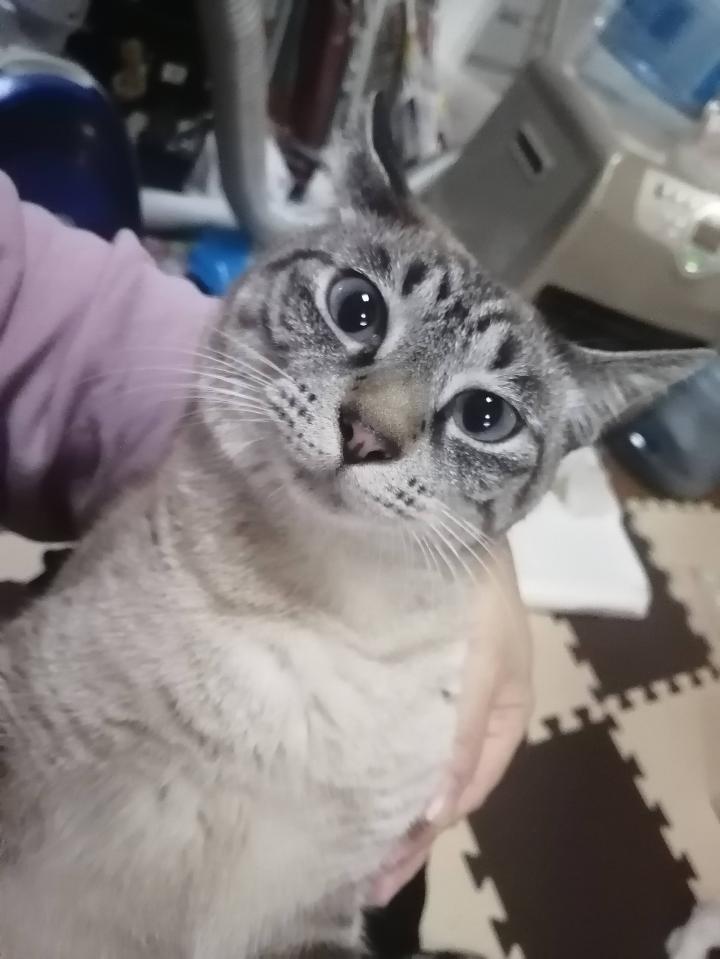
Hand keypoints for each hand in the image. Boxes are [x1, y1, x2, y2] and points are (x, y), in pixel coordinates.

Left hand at [369, 540, 531, 906]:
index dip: (425, 833)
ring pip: (411, 753)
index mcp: (507, 712)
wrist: (447, 505)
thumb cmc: (472, 587)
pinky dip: (370, 752)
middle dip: (401, 827)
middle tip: (356, 873)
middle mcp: (472, 707)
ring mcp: (436, 685)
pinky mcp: (400, 662)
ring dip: (382, 792)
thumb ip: (462, 737)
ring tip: (344, 836)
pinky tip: (339, 770)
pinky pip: (389, 721)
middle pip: (437, 780)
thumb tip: (433, 813)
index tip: (380, 872)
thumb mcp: (482, 663)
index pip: (466, 789)